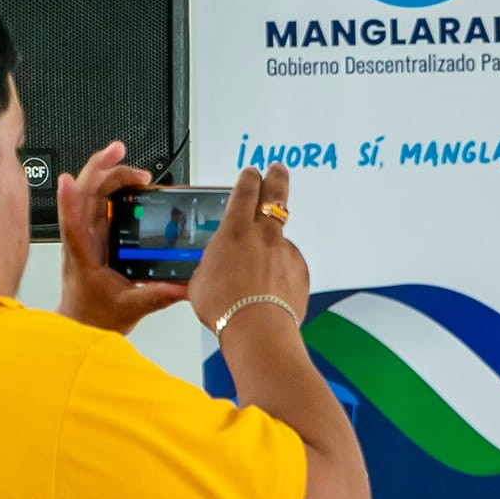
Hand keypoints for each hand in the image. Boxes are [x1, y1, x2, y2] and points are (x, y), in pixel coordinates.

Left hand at [54, 141, 188, 334]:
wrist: (85, 325)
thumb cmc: (96, 317)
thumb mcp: (131, 308)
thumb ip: (157, 296)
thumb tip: (182, 286)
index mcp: (83, 255)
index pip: (71, 222)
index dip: (68, 200)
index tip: (68, 179)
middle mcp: (82, 239)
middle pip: (84, 194)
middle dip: (100, 168)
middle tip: (121, 153)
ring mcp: (89, 235)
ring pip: (92, 194)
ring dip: (109, 174)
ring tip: (134, 167)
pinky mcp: (98, 236)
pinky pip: (102, 204)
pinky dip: (114, 188)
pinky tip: (129, 183)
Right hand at [187, 163, 310, 332]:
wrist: (257, 329)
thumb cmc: (226, 306)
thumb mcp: (199, 280)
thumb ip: (211, 264)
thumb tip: (215, 268)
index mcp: (235, 231)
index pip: (245, 191)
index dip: (249, 178)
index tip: (251, 172)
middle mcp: (264, 235)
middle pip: (275, 195)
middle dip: (276, 177)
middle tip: (277, 169)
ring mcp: (285, 251)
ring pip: (280, 238)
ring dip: (272, 245)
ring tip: (260, 269)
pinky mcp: (300, 270)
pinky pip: (289, 264)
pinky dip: (281, 272)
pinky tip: (270, 289)